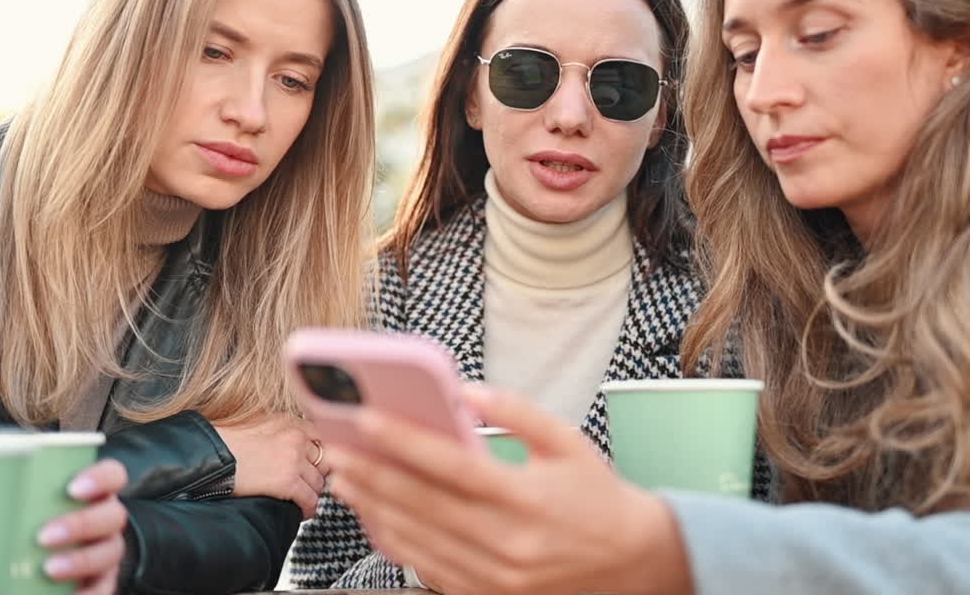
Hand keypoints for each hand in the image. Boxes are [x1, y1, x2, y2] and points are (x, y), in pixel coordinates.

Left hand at [36, 458, 128, 594]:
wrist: (40, 568)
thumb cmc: (30, 526)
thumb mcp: (29, 508)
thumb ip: (19, 498)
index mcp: (93, 495)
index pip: (113, 475)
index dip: (101, 478)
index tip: (73, 489)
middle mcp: (106, 521)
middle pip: (113, 516)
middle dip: (81, 524)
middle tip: (44, 536)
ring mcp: (107, 552)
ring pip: (110, 551)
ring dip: (82, 560)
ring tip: (49, 569)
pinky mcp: (103, 582)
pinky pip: (104, 587)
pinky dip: (87, 592)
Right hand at [214, 414, 327, 517]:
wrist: (209, 455)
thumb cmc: (223, 441)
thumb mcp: (256, 422)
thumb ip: (276, 428)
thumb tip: (281, 439)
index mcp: (289, 421)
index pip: (319, 437)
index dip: (316, 454)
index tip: (312, 465)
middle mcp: (296, 438)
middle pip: (323, 460)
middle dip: (316, 474)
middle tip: (307, 484)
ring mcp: (294, 460)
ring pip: (317, 482)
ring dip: (311, 493)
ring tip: (303, 501)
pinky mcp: (288, 482)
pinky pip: (309, 499)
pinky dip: (308, 509)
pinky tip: (302, 513)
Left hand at [325, 385, 693, 594]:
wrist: (633, 562)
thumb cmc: (598, 498)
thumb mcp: (569, 442)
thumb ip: (517, 412)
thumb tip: (464, 393)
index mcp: (528, 498)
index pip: (451, 465)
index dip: (404, 441)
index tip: (365, 419)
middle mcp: (508, 542)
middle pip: (423, 505)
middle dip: (373, 475)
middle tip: (336, 450)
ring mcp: (496, 577)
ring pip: (418, 542)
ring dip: (375, 509)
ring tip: (347, 481)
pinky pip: (429, 571)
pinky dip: (397, 545)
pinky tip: (377, 520)